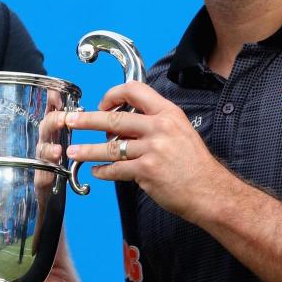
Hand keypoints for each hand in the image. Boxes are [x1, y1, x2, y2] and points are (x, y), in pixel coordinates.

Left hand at [66, 81, 222, 222]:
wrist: (210, 191)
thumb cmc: (195, 165)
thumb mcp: (180, 132)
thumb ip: (153, 124)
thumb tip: (122, 126)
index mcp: (168, 113)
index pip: (135, 90)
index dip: (113, 95)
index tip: (102, 104)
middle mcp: (160, 128)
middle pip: (115, 119)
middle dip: (87, 120)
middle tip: (70, 121)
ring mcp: (153, 149)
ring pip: (110, 147)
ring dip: (88, 150)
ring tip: (73, 151)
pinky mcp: (147, 171)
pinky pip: (117, 169)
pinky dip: (104, 171)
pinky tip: (98, 172)